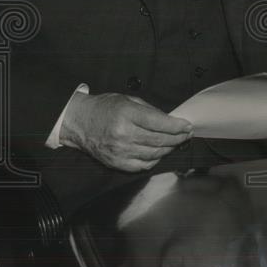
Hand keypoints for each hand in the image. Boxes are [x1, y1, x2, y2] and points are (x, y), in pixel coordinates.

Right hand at [59, 92, 192, 171]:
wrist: (79, 122)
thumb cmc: (104, 108)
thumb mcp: (127, 100)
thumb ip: (149, 110)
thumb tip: (169, 120)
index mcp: (127, 115)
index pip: (159, 122)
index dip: (177, 126)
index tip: (187, 125)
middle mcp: (123, 134)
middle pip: (159, 140)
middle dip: (178, 138)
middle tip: (186, 134)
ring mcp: (119, 151)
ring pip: (154, 154)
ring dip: (169, 149)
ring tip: (175, 142)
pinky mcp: (116, 162)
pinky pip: (142, 165)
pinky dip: (154, 160)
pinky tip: (159, 153)